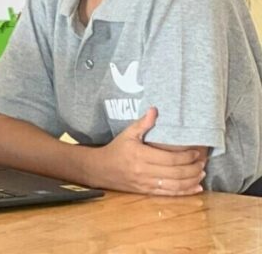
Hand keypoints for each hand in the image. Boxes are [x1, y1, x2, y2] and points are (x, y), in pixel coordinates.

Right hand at [90, 107, 206, 195]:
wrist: (101, 169)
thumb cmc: (116, 149)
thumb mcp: (127, 134)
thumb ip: (143, 123)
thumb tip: (155, 109)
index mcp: (140, 156)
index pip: (170, 158)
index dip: (187, 157)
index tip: (197, 153)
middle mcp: (144, 171)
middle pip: (176, 173)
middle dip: (193, 169)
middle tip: (203, 163)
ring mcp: (146, 183)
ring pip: (175, 185)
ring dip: (192, 181)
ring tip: (202, 174)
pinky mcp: (146, 191)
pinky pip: (169, 194)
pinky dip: (185, 192)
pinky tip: (196, 188)